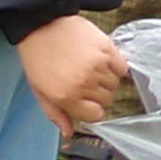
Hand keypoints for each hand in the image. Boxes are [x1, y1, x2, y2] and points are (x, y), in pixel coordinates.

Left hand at [17, 14, 128, 135]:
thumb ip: (56, 114)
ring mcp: (98, 66)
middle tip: (86, 83)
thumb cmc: (38, 60)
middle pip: (107, 100)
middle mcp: (84, 83)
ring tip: (92, 69)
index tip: (85, 102)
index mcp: (66, 97)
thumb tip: (69, 133)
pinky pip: (122, 68)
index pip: (96, 115)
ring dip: (106, 80)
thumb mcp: (40, 91)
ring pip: (115, 84)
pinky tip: (103, 61)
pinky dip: (116, 67)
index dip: (91, 110)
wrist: (42, 26)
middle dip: (98, 95)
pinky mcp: (108, 49)